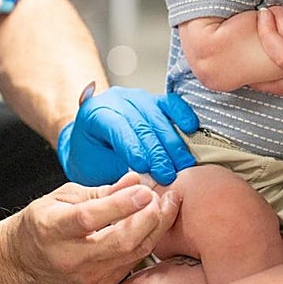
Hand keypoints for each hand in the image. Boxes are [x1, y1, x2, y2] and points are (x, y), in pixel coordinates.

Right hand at [2, 173, 181, 283]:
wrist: (26, 258)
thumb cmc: (43, 221)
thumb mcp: (64, 196)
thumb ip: (102, 191)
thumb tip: (135, 180)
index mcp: (53, 228)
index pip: (90, 218)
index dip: (120, 205)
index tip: (144, 190)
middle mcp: (70, 256)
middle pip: (119, 242)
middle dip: (149, 218)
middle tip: (163, 196)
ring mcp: (88, 274)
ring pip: (133, 254)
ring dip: (156, 228)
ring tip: (168, 205)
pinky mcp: (102, 283)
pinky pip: (133, 262)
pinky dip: (148, 240)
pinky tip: (155, 222)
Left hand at [57, 87, 199, 185]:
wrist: (92, 140)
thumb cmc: (91, 157)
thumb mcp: (94, 166)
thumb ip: (115, 171)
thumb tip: (139, 185)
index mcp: (95, 112)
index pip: (117, 127)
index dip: (132, 147)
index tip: (144, 166)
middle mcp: (117, 100)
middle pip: (141, 124)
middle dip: (157, 152)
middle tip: (167, 175)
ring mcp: (137, 98)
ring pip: (158, 117)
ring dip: (172, 144)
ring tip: (182, 165)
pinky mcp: (154, 100)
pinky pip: (171, 104)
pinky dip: (182, 115)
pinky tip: (190, 128)